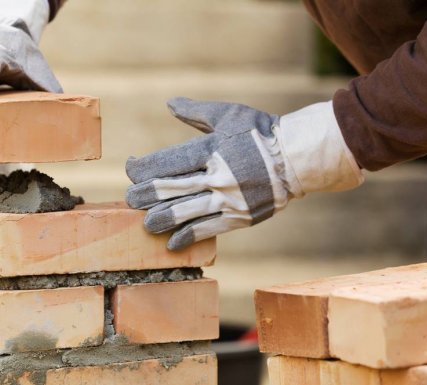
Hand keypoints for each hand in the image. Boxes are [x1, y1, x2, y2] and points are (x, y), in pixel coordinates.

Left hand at [126, 97, 363, 250]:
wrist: (297, 159)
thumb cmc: (260, 132)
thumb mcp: (228, 114)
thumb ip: (196, 111)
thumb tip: (169, 103)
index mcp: (212, 148)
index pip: (167, 162)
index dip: (142, 167)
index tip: (130, 168)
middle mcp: (218, 175)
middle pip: (171, 189)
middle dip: (145, 195)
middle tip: (130, 200)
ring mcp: (229, 199)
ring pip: (186, 212)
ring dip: (161, 219)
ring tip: (146, 224)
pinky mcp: (239, 217)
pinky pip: (208, 230)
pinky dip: (188, 237)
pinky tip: (172, 243)